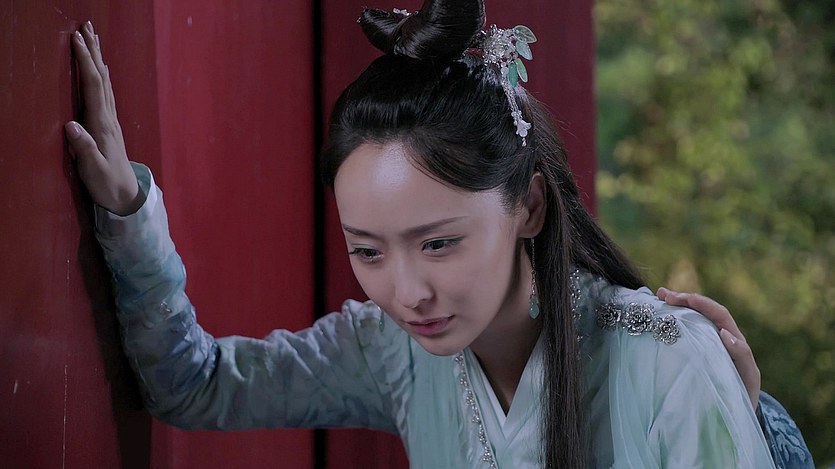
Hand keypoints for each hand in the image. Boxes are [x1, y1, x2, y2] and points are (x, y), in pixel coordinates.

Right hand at [65, 22, 142, 215]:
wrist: (127, 196)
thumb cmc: (108, 184)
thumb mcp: (93, 169)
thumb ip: (83, 147)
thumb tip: (70, 125)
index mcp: (102, 124)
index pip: (92, 85)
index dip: (84, 61)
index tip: (75, 39)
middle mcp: (109, 117)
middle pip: (100, 77)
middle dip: (93, 51)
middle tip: (86, 26)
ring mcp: (111, 120)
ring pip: (104, 82)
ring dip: (98, 59)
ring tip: (92, 38)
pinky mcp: (110, 125)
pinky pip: (105, 93)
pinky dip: (101, 76)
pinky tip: (101, 70)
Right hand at [657, 287, 760, 409]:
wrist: (736, 413)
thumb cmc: (743, 395)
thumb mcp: (748, 377)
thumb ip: (741, 357)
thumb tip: (725, 334)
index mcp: (734, 341)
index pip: (720, 315)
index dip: (703, 304)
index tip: (684, 300)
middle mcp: (721, 337)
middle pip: (704, 311)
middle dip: (685, 299)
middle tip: (663, 295)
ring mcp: (708, 343)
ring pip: (694, 318)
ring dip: (678, 305)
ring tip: (659, 297)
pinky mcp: (697, 351)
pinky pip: (687, 331)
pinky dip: (674, 320)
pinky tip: (660, 315)